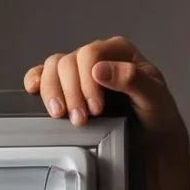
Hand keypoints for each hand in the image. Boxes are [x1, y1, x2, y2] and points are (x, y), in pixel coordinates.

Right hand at [24, 37, 184, 141]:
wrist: (152, 138)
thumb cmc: (156, 115)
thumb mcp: (155, 97)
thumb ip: (132, 80)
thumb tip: (100, 69)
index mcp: (118, 51)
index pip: (91, 53)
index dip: (88, 81)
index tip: (96, 108)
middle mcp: (96, 57)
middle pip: (68, 62)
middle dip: (71, 93)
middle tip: (80, 120)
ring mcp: (79, 71)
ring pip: (53, 68)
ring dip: (53, 93)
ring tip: (61, 116)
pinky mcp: (66, 86)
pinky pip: (43, 75)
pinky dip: (36, 81)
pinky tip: (34, 91)